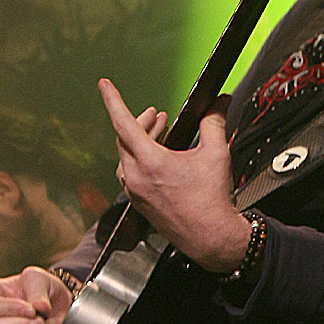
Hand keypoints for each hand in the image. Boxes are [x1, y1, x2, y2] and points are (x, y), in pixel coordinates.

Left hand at [99, 78, 251, 273]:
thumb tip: (219, 104)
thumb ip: (214, 123)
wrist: (212, 238)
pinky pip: (130, 174)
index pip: (124, 123)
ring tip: (160, 134)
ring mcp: (136, 193)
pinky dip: (140, 160)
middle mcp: (137, 178)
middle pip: (125, 138)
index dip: (113, 100)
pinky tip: (158, 159)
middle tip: (158, 115)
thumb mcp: (217, 154)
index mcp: (151, 163)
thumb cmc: (212, 203)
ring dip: (140, 141)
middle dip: (141, 121)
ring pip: (126, 157)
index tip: (104, 86)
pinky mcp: (139, 204)